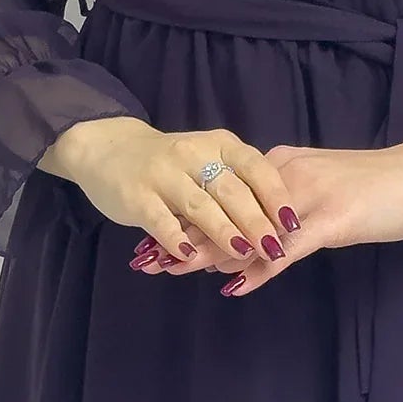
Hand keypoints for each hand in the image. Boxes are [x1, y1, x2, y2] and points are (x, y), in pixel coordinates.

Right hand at [55, 116, 298, 267]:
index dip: (275, 196)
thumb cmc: (171, 162)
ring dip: (224, 232)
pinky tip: (188, 256)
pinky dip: (176, 239)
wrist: (109, 149)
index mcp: (219, 144)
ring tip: (244, 253)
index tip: (293, 223)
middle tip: (275, 248)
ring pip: (200, 206)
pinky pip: (161, 221)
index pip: (255, 167)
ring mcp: (164, 174)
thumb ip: (238, 183)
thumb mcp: (208, 159)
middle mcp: (194, 154)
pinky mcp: (137, 196)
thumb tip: (279, 222)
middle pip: (232, 190)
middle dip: (256, 221)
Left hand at [133, 135, 402, 296]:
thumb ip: (287, 212)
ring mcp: (309, 197)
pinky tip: (236, 286)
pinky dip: (259, 269)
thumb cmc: (380, 187)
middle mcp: (287, 175)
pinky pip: (287, 249)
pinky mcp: (333, 220)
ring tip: (172, 271)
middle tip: (147, 260)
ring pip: (249, 228)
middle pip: (226, 209)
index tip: (155, 235)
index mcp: (282, 166)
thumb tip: (253, 238)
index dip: (189, 216)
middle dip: (186, 235)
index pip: (225, 194)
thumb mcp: (325, 195)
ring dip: (209, 252)